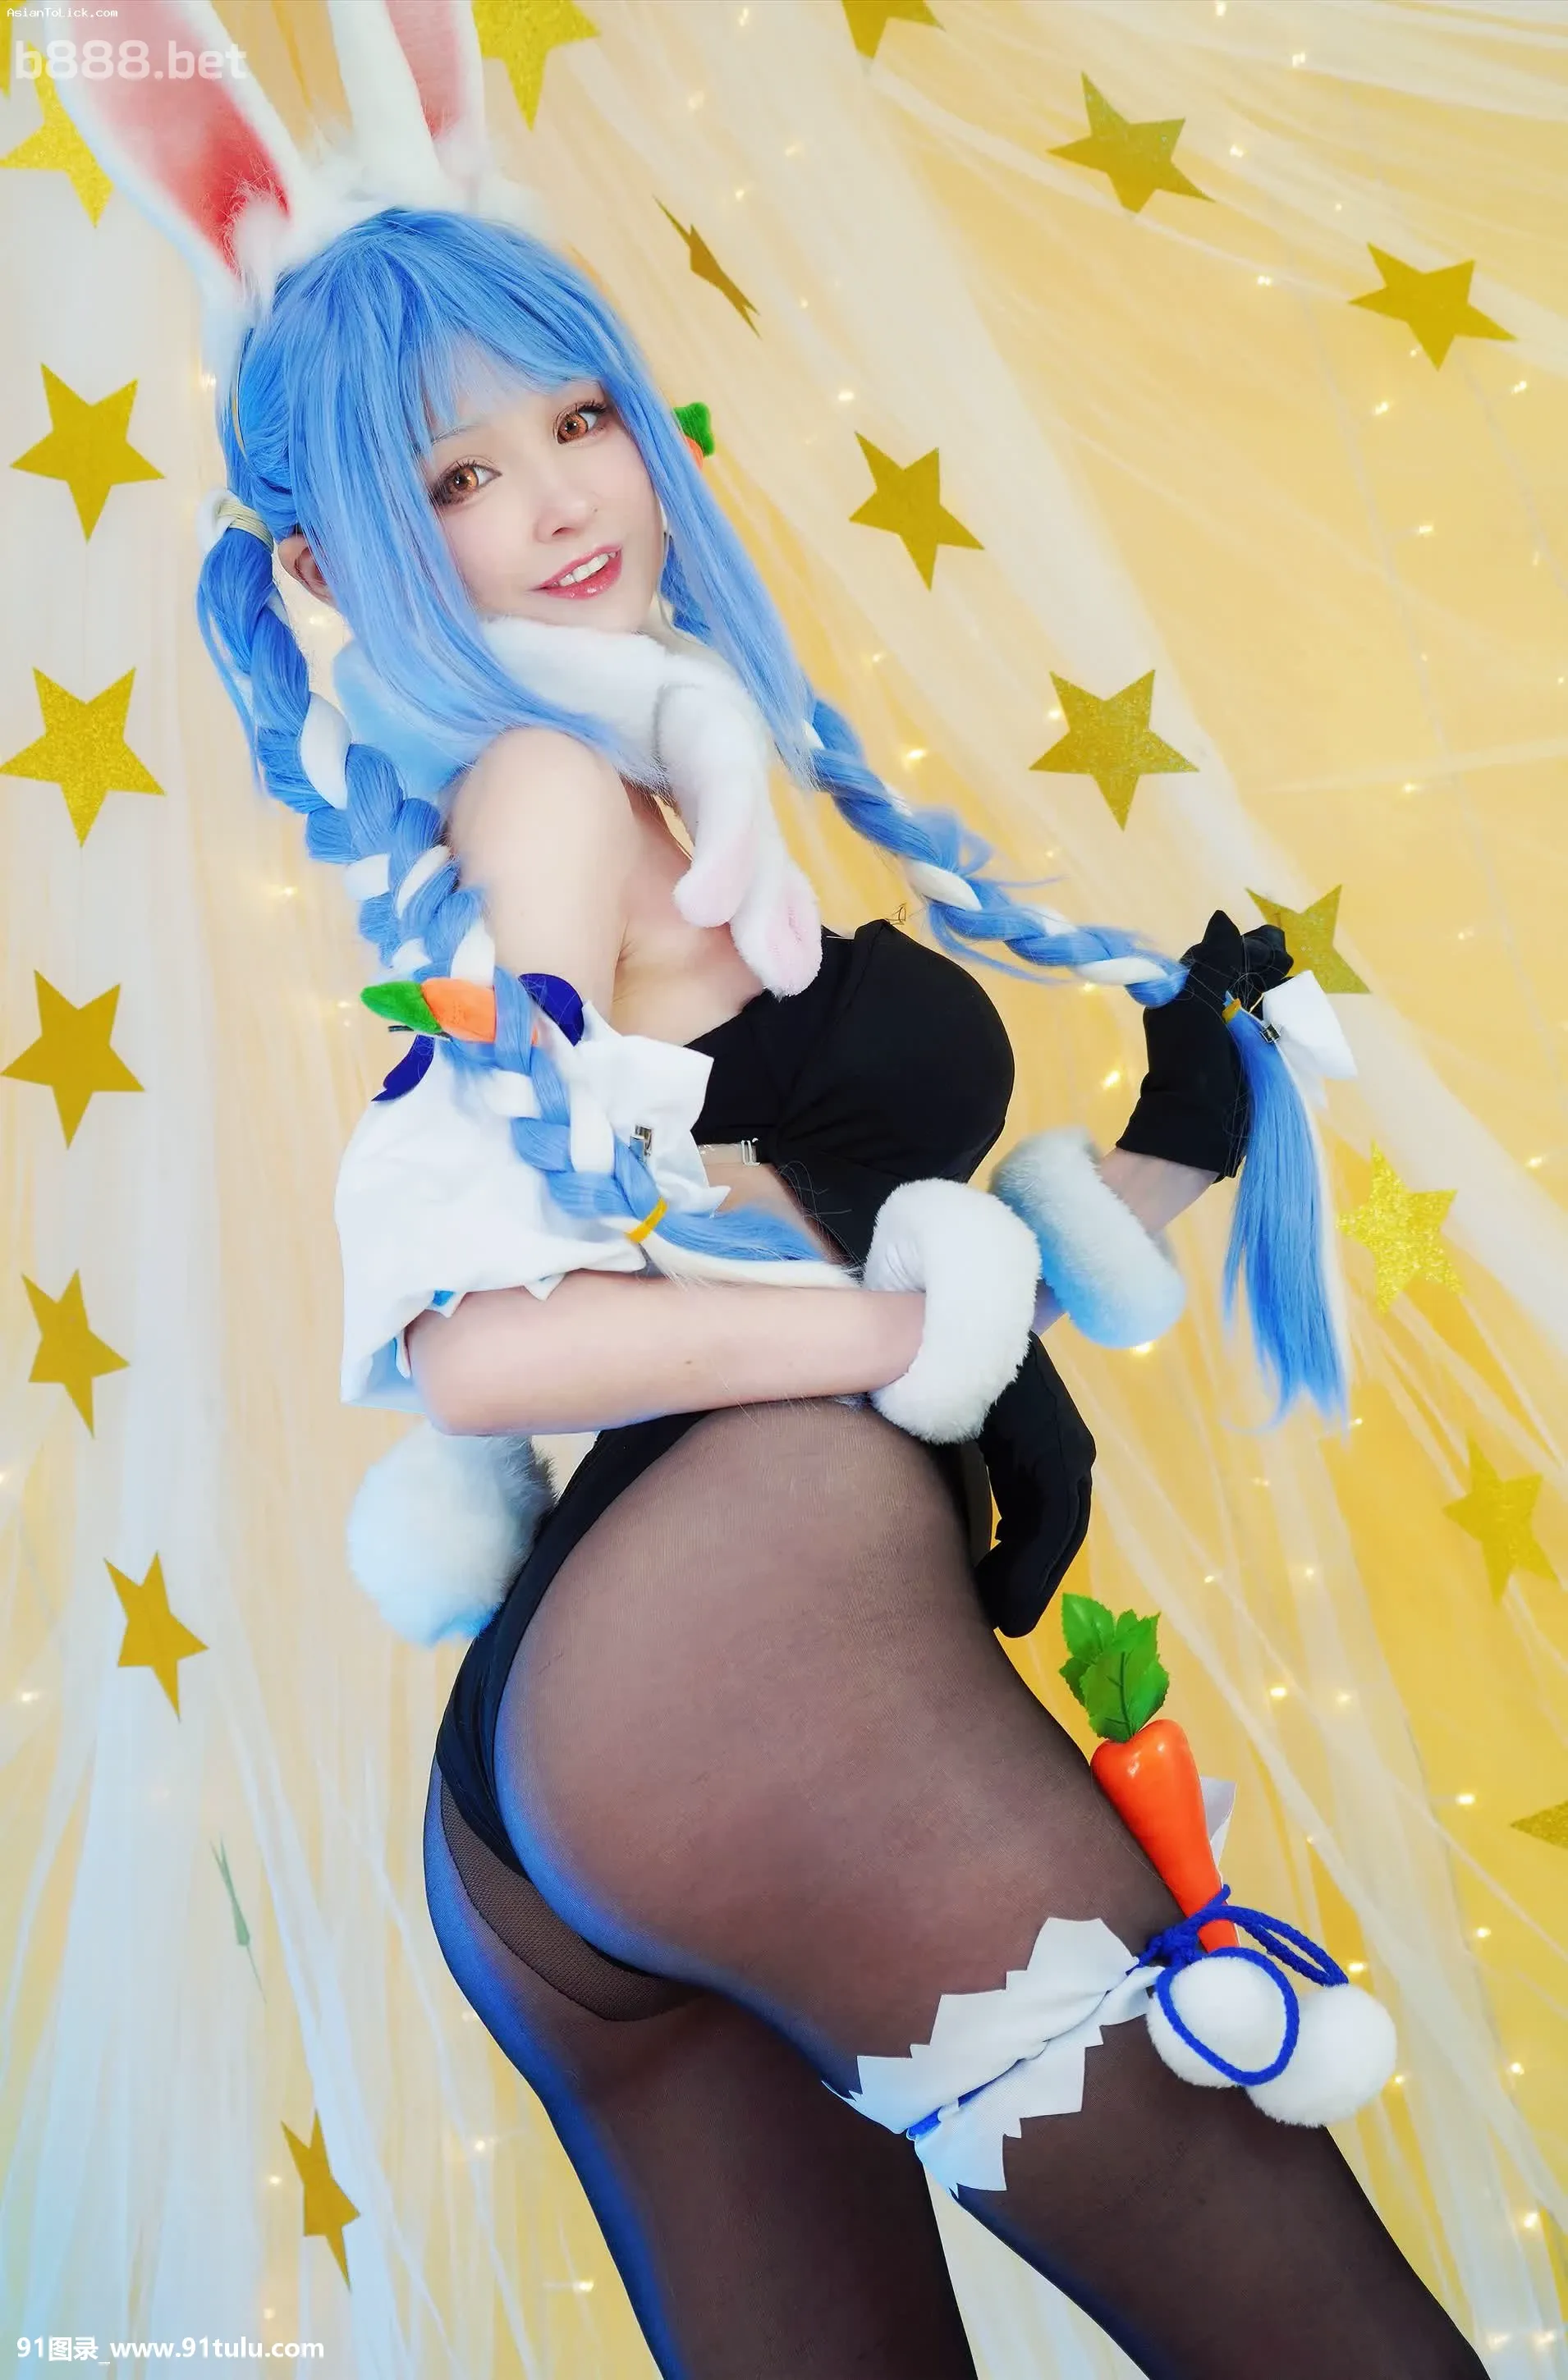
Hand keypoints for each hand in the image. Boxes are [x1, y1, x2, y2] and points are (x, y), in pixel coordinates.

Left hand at [1116, 911, 1290, 1177]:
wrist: (1198, 1123)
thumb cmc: (1192, 1061)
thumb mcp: (1199, 1006)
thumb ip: (1215, 963)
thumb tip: (1222, 919)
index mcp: (1183, 995)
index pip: (1216, 957)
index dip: (1244, 949)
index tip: (1271, 948)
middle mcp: (1202, 1010)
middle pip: (1238, 975)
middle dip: (1263, 965)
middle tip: (1286, 959)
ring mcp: (1225, 1033)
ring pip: (1254, 996)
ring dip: (1274, 986)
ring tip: (1292, 979)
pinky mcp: (1245, 1053)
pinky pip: (1265, 1023)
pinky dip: (1280, 1013)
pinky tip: (1294, 1007)